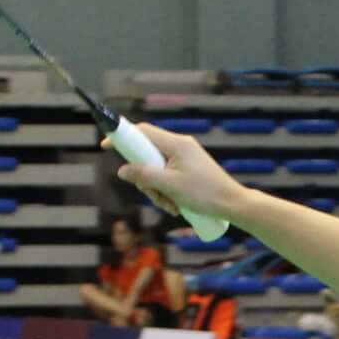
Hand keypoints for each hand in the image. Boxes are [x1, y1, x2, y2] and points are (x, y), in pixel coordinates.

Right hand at [115, 121, 248, 228]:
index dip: (122, 137)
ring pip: (156, 170)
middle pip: (147, 155)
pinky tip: (177, 207)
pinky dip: (168, 192)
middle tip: (155, 195)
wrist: (233, 204)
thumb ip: (144, 176)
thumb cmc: (205, 194)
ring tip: (171, 206)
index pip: (142, 131)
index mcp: (176, 143)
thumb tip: (122, 171)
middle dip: (145, 179)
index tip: (106, 146)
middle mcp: (180, 146)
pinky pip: (168, 177)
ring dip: (157, 190)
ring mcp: (185, 157)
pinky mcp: (189, 169)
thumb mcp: (169, 186)